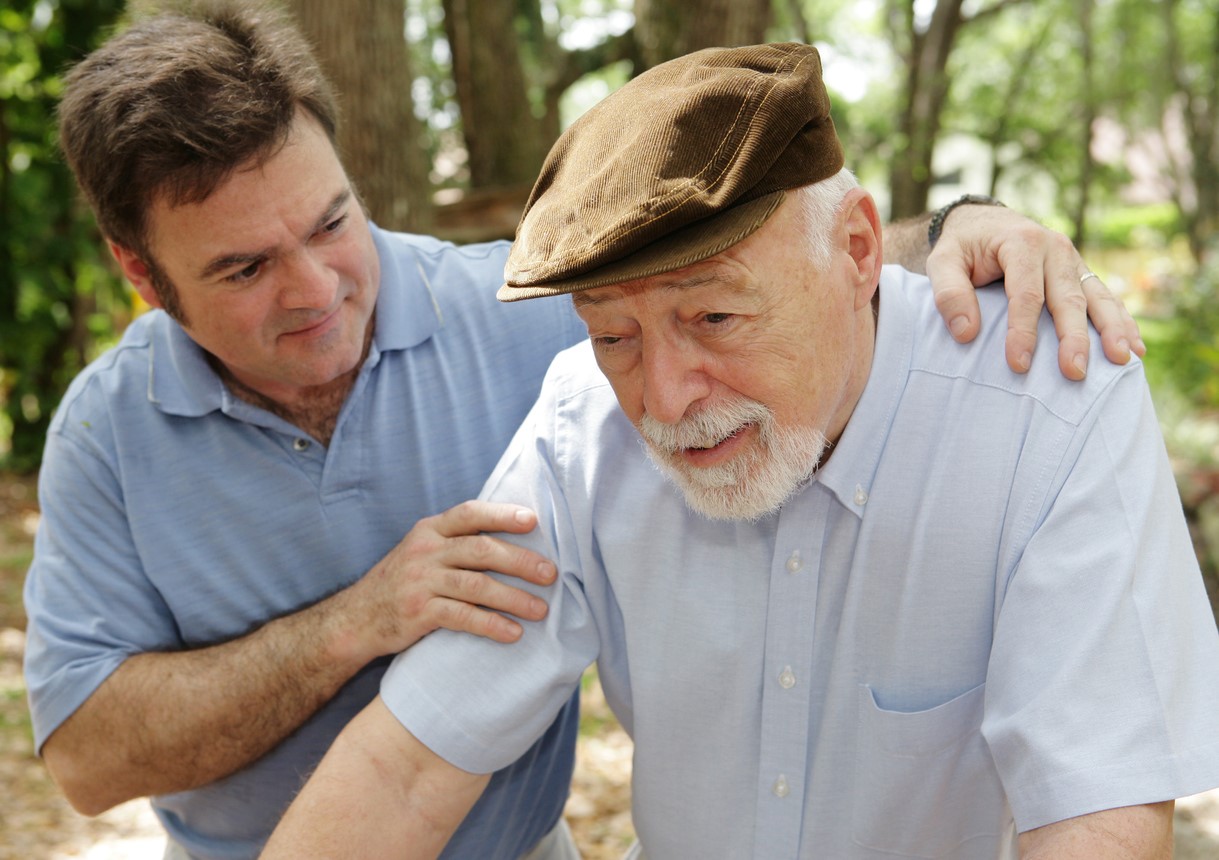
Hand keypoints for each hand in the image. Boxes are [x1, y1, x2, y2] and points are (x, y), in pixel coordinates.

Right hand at [330, 501, 556, 660]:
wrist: (356, 618)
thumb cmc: (403, 581)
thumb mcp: (423, 550)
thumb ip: (457, 541)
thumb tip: (515, 537)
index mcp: (430, 529)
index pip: (470, 513)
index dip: (502, 514)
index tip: (533, 520)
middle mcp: (426, 551)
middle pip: (481, 549)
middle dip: (520, 561)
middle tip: (551, 574)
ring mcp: (420, 581)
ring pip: (477, 585)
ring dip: (514, 598)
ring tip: (541, 610)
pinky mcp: (418, 612)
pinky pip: (463, 616)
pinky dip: (491, 624)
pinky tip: (513, 633)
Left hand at [926, 205, 1144, 379]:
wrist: (983, 223)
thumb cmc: (961, 248)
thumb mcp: (941, 262)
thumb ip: (948, 293)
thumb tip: (966, 333)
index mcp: (1022, 243)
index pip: (1026, 294)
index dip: (1023, 331)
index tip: (1019, 365)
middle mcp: (1055, 249)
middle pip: (1068, 299)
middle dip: (1073, 338)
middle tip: (1074, 372)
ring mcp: (1073, 261)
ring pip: (1097, 297)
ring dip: (1112, 330)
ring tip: (1123, 359)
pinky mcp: (1081, 274)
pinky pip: (1105, 298)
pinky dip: (1121, 322)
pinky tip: (1134, 348)